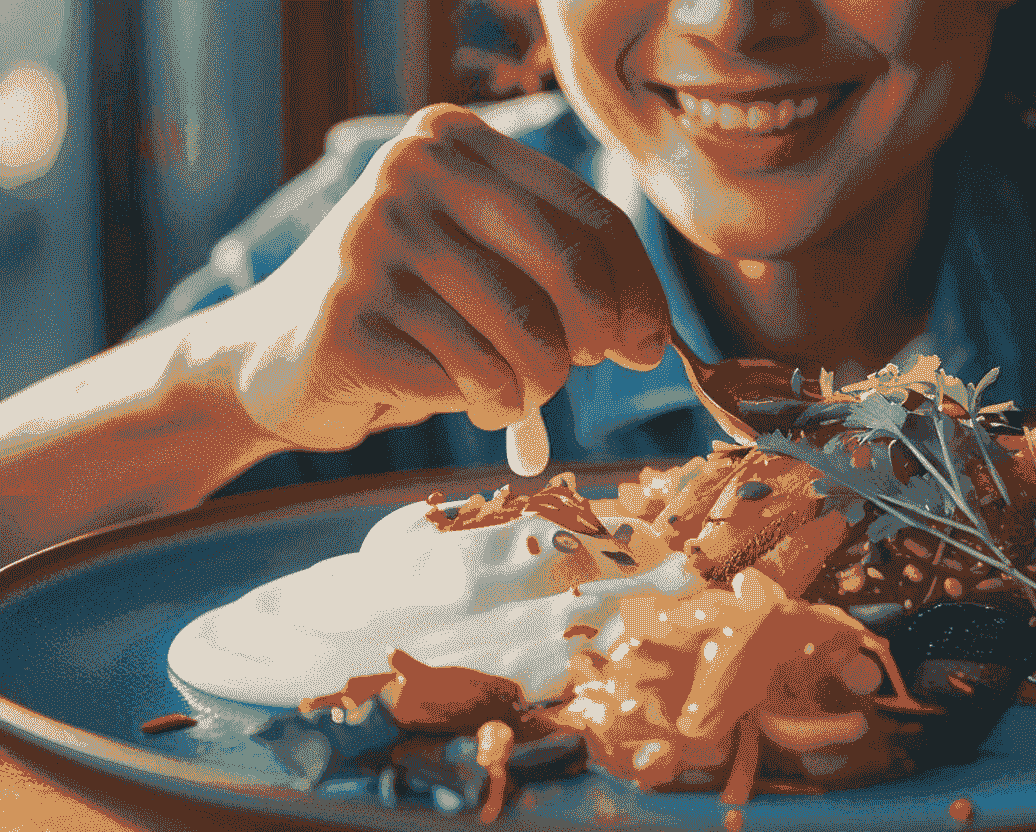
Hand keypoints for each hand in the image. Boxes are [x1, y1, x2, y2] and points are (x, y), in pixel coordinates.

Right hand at [217, 104, 669, 450]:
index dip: (638, 291)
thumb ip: (562, 267)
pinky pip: (473, 382)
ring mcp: (371, 245)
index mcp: (451, 140)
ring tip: (505, 387)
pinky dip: (485, 405)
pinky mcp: (349, 321)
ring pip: (527, 339)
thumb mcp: (481, 255)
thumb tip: (648, 333)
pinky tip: (450, 392)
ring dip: (535, 385)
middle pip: (568, 268)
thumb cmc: (411, 308)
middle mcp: (407, 174)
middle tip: (581, 366)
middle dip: (595, 337)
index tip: (648, 344)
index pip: (590, 218)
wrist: (278, 357)